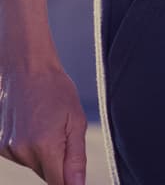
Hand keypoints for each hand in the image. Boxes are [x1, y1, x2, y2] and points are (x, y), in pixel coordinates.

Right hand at [0, 62, 87, 184]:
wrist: (27, 71)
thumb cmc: (57, 92)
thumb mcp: (77, 122)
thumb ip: (76, 159)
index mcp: (44, 146)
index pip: (58, 183)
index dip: (70, 183)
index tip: (76, 178)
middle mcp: (22, 151)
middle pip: (47, 175)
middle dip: (58, 163)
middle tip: (62, 134)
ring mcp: (7, 150)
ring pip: (34, 166)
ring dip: (43, 155)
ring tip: (46, 126)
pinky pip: (21, 157)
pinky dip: (29, 148)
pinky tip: (33, 127)